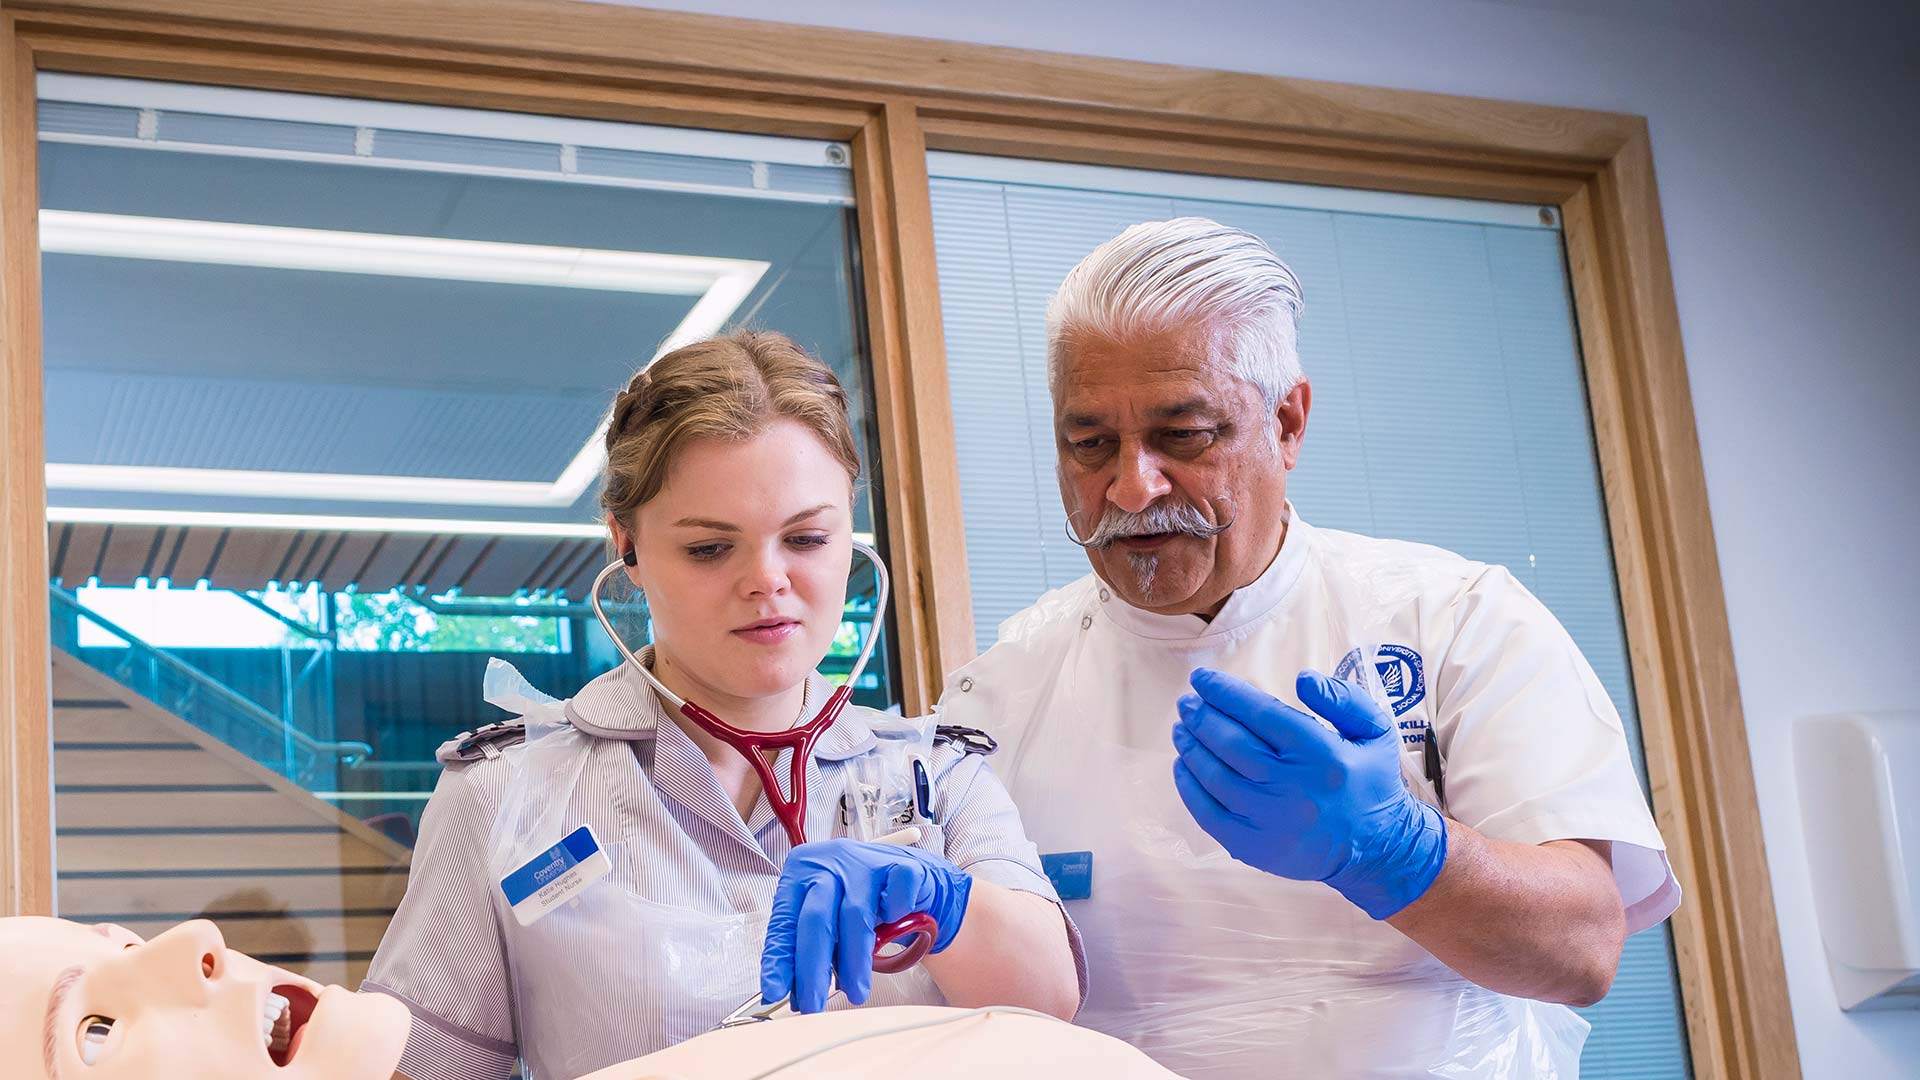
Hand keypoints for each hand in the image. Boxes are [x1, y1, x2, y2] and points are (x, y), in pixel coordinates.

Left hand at [759, 839, 972, 1011]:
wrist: (909, 877)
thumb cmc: (862, 900)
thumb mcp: (830, 921)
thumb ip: (812, 951)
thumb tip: (799, 995)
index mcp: (802, 873)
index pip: (784, 920)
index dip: (780, 958)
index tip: (775, 990)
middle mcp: (830, 863)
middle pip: (816, 919)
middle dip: (813, 969)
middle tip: (814, 1004)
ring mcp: (866, 862)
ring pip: (855, 915)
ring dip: (854, 962)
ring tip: (855, 991)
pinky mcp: (901, 866)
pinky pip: (896, 900)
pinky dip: (893, 920)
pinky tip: (892, 931)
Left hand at [1171, 667, 1447, 918]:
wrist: (1378, 848)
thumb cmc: (1370, 781)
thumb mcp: (1375, 731)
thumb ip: (1343, 698)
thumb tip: (1302, 678)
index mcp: (1322, 754)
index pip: (1260, 713)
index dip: (1225, 693)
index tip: (1202, 679)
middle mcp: (1293, 786)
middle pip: (1231, 743)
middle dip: (1201, 717)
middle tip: (1186, 702)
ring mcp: (1270, 819)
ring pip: (1215, 776)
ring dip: (1191, 747)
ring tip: (1181, 728)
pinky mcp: (1254, 846)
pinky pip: (1208, 813)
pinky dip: (1189, 787)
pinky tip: (1183, 765)